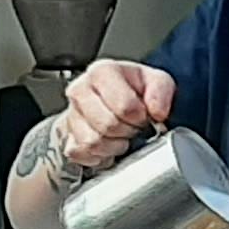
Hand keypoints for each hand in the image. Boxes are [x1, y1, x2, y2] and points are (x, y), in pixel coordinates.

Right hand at [54, 58, 172, 174]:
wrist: (113, 103)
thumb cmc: (133, 91)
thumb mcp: (155, 82)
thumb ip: (161, 91)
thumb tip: (157, 111)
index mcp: (102, 72)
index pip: (124, 105)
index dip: (139, 117)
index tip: (143, 116)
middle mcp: (81, 90)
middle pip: (108, 125)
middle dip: (127, 131)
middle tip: (133, 127)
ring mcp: (71, 114)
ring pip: (93, 142)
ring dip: (114, 146)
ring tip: (121, 136)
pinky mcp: (67, 137)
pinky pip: (82, 155)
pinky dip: (100, 156)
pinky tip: (108, 146)